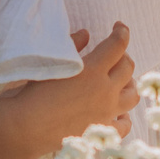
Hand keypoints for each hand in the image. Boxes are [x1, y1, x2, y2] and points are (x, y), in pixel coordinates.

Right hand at [41, 21, 136, 137]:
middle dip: (124, 56)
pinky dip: (125, 117)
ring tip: (122, 82)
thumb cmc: (35, 93)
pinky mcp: (101, 131)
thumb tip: (86, 34)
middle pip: (128, 68)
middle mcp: (105, 90)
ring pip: (133, 96)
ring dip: (130, 85)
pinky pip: (124, 126)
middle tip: (115, 54)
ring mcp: (107, 113)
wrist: (26, 128)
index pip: (118, 45)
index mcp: (94, 69)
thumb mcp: (53, 62)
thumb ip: (72, 45)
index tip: (119, 27)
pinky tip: (120, 113)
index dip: (122, 32)